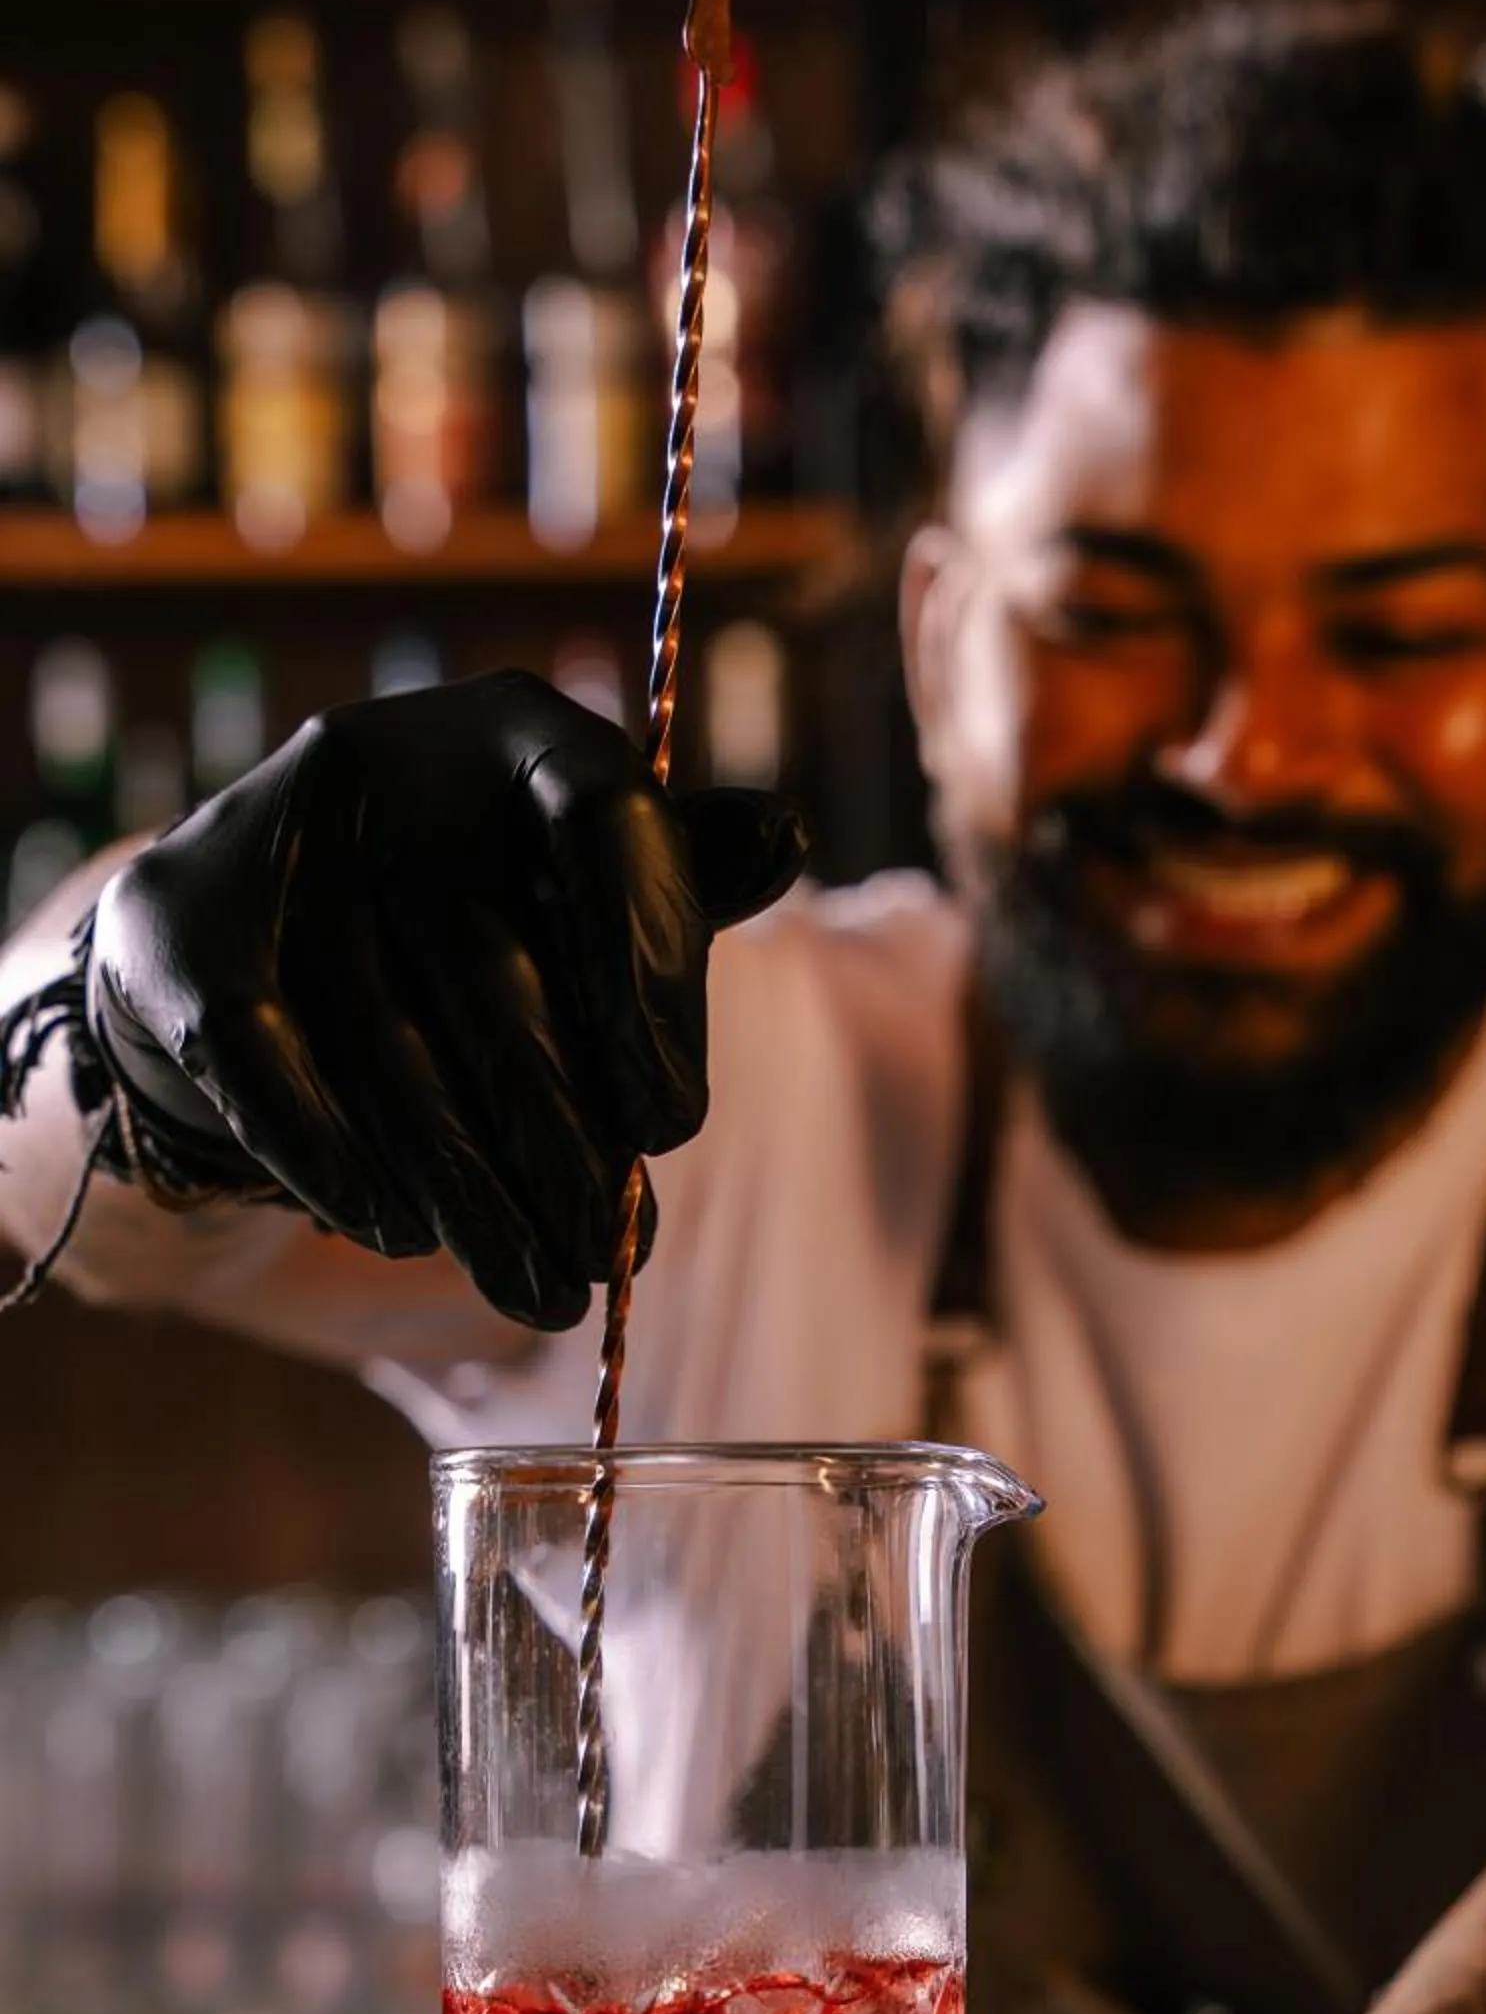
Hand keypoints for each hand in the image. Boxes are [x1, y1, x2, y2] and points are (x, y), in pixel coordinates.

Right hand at [85, 669, 805, 1327]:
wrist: (245, 945)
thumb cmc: (465, 931)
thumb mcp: (580, 894)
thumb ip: (675, 884)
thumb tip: (783, 836)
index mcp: (515, 727)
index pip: (607, 821)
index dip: (647, 978)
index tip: (673, 1128)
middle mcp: (388, 752)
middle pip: (491, 970)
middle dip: (558, 1140)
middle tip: (602, 1255)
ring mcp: (269, 829)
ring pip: (386, 1043)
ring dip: (466, 1190)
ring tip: (534, 1286)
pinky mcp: (175, 923)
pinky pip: (267, 1067)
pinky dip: (337, 1162)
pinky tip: (397, 1234)